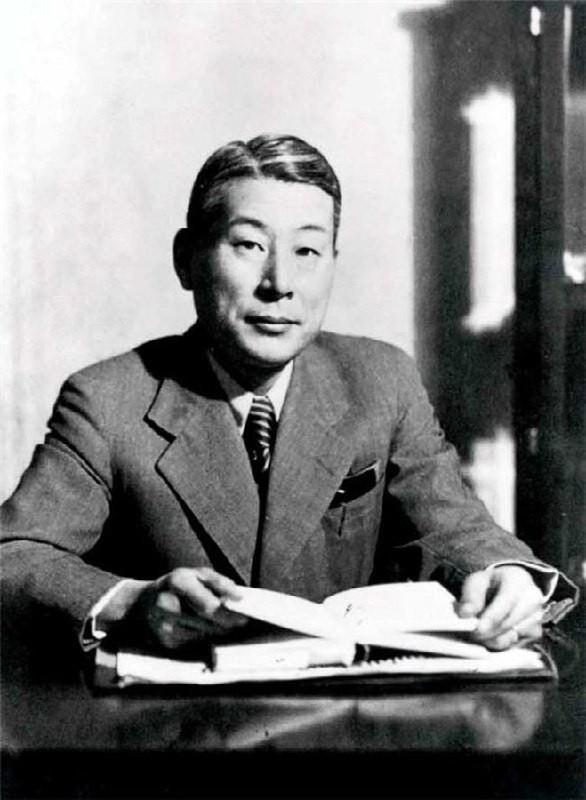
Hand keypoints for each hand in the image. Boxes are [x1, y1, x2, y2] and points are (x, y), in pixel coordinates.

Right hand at [128, 567, 247, 649]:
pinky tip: (209, 632)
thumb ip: (220, 582)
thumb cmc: (178, 585)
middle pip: (207, 624)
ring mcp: (164, 627)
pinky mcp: (165, 643)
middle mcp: (167, 604)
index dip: (229, 614)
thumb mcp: (197, 574)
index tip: (244, 617)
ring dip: (219, 634)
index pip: (209, 606)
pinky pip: (194, 645)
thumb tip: (240, 598)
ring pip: (203, 637)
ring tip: (227, 627)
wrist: (141, 604)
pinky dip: (206, 640)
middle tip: (241, 624)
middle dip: (228, 625)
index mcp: (177, 581)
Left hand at [457, 566, 544, 649]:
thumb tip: (466, 614)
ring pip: (511, 638)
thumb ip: (471, 595)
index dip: (491, 618)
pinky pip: (514, 647)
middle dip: (486, 632)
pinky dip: (499, 644)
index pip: (506, 602)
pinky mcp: (535, 634)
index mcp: (518, 581)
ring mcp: (537, 618)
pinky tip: (492, 635)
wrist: (513, 587)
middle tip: (469, 633)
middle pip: (508, 624)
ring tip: (479, 631)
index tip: (477, 628)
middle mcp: (533, 599)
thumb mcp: (477, 581)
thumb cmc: (494, 584)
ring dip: (491, 640)